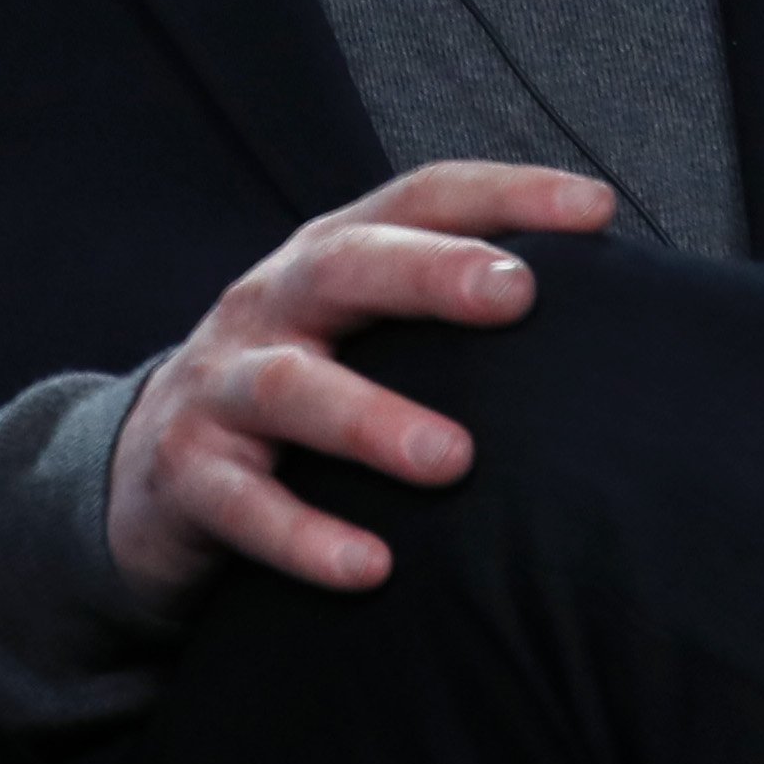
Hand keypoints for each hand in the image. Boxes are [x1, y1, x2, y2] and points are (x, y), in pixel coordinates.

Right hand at [107, 162, 616, 614]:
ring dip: (370, 420)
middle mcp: (272, 303)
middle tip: (515, 294)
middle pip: (348, 265)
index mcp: (330, 256)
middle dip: (430, 273)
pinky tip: (369, 568)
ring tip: (452, 459)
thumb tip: (616, 320)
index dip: (506, 194)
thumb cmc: (304, 397)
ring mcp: (222, 386)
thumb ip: (453, 318)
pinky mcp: (186, 475)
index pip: (421, 198)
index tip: (595, 211)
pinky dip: (303, 536)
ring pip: (289, 388)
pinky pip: (242, 505)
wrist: (147, 473)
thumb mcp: (363, 334)